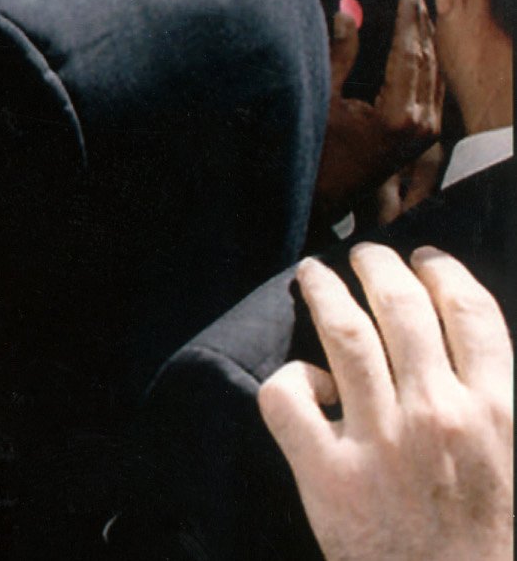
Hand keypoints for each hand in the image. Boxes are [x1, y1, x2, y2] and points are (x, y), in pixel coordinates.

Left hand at [259, 246, 511, 560]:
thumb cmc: (494, 542)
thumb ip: (498, 405)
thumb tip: (475, 358)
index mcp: (498, 411)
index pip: (470, 313)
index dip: (443, 273)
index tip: (425, 259)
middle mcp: (437, 415)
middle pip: (400, 308)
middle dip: (378, 268)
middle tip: (364, 253)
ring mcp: (378, 441)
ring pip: (342, 335)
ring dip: (324, 292)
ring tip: (313, 275)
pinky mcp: (326, 474)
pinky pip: (289, 398)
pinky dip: (292, 376)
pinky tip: (304, 378)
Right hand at [315, 0, 440, 222]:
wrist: (321, 199)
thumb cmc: (313, 151)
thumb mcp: (320, 98)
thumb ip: (338, 54)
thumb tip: (348, 12)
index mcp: (399, 114)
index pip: (410, 51)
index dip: (409, 16)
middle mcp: (422, 124)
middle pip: (428, 59)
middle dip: (421, 22)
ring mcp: (427, 132)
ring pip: (434, 73)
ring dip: (426, 40)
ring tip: (417, 10)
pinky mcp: (423, 136)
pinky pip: (432, 88)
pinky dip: (426, 61)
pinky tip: (418, 45)